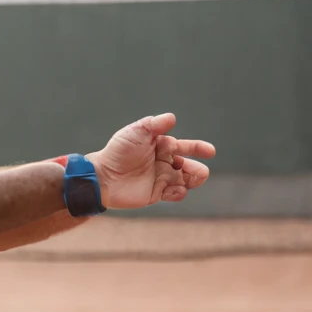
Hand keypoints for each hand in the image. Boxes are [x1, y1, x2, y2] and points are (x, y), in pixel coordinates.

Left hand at [86, 113, 214, 209]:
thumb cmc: (118, 151)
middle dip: (198, 169)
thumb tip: (172, 117)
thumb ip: (154, 125)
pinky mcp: (156, 193)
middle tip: (201, 172)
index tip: (208, 151)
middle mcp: (163, 162)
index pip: (183, 146)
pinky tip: (176, 189)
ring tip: (192, 180)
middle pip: (189, 166)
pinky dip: (179, 192)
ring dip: (193, 180)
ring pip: (186, 181)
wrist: (103, 176)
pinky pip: (175, 194)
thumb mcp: (135, 133)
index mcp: (160, 146)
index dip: (197, 148)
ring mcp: (160, 178)